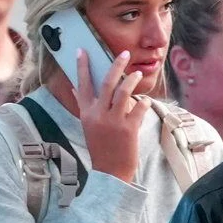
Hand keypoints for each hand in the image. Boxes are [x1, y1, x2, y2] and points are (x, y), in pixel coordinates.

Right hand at [51, 50, 148, 184]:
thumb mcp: (87, 126)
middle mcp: (98, 114)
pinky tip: (146, 100)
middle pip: (106, 83)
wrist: (110, 172)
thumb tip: (76, 90)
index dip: (82, 67)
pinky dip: (144, 101)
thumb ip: (84, 106)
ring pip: (123, 93)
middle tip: (125, 54)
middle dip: (116, 65)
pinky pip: (138, 108)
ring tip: (137, 74)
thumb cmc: (100, 147)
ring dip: (131, 80)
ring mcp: (113, 121)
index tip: (82, 51)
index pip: (82, 85)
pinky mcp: (129, 128)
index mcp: (86, 113)